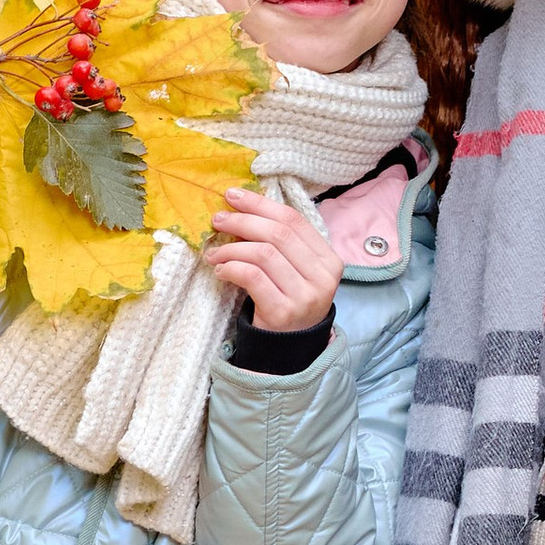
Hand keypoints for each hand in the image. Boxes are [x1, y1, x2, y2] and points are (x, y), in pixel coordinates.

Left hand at [206, 188, 343, 332]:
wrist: (288, 348)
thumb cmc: (287, 299)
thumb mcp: (295, 269)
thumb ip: (281, 242)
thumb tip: (242, 206)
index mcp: (329, 259)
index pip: (294, 220)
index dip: (261, 204)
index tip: (233, 196)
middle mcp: (323, 277)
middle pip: (278, 234)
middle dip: (242, 221)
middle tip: (218, 220)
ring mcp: (305, 296)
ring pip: (263, 253)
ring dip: (232, 248)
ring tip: (215, 252)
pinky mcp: (283, 312)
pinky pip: (252, 276)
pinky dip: (231, 267)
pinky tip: (221, 270)